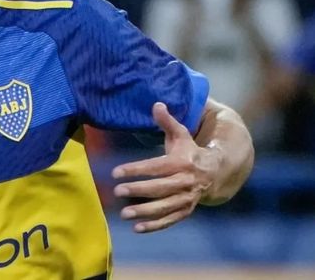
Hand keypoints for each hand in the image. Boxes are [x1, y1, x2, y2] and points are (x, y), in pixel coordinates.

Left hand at [112, 102, 219, 232]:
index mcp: (181, 162)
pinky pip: (170, 220)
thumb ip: (167, 121)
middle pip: (159, 188)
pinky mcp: (186, 210)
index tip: (115, 172)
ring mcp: (186, 198)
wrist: (216, 172)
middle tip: (117, 192)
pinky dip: (155, 225)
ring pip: (164, 207)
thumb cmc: (190, 151)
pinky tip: (137, 228)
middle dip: (138, 191)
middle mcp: (185, 182)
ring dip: (144, 212)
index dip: (135, 169)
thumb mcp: (181, 134)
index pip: (155, 167)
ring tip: (123, 214)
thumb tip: (156, 103)